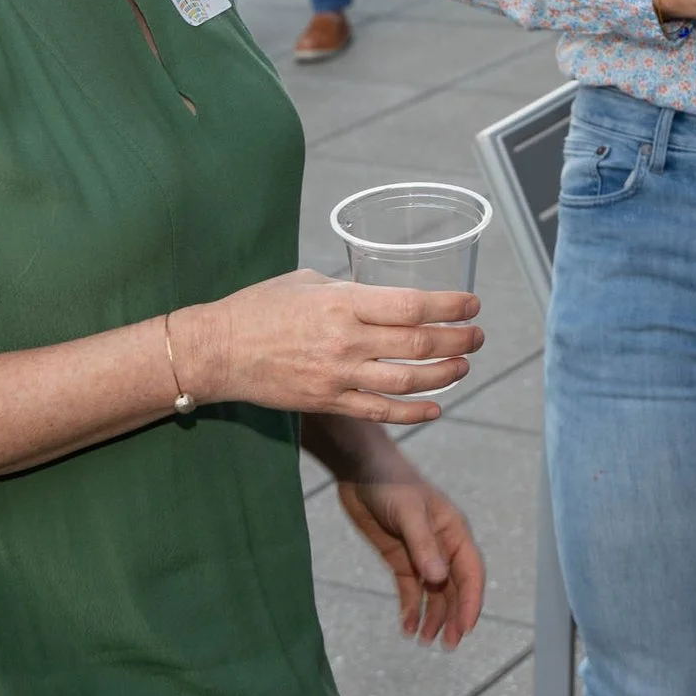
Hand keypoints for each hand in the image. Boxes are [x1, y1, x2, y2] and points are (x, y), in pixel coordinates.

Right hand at [187, 270, 481, 423]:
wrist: (217, 350)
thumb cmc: (260, 306)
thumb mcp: (308, 282)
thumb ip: (350, 291)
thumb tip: (384, 295)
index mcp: (341, 303)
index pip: (411, 305)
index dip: (449, 307)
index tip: (472, 304)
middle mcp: (344, 341)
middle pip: (417, 344)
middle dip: (457, 340)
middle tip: (478, 336)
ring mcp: (337, 376)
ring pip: (406, 382)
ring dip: (444, 375)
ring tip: (463, 366)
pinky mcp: (327, 402)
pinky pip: (380, 413)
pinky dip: (414, 413)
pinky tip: (436, 408)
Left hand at [336, 466, 486, 648]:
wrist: (359, 470)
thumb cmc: (390, 484)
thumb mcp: (408, 513)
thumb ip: (423, 545)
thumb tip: (439, 578)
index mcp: (454, 532)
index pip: (471, 573)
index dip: (471, 602)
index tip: (464, 629)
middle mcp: (443, 546)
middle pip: (455, 589)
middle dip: (453, 617)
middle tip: (446, 646)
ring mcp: (421, 554)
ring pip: (434, 594)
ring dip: (433, 617)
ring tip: (425, 642)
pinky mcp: (400, 559)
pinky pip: (411, 590)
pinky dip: (411, 609)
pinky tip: (407, 628)